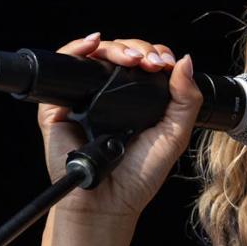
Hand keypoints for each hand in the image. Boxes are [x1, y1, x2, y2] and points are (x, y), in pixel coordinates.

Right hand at [38, 33, 203, 221]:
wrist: (108, 201)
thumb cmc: (139, 176)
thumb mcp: (174, 136)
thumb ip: (186, 101)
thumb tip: (186, 62)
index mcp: (137, 101)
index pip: (144, 63)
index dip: (155, 55)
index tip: (165, 62)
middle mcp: (111, 96)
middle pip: (121, 54)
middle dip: (138, 49)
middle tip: (151, 62)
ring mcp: (85, 98)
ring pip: (95, 55)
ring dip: (115, 47)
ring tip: (132, 59)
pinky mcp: (60, 104)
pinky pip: (64, 68)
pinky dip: (76, 48)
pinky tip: (93, 44)